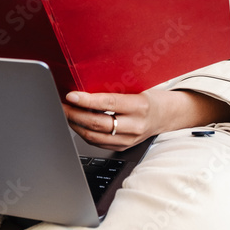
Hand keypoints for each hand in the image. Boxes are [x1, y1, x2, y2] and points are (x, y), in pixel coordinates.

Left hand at [62, 89, 229, 151]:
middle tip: (62, 104)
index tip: (70, 95)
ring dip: (76, 125)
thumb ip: (114, 88)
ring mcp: (128, 139)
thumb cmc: (150, 97)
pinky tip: (77, 123)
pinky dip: (84, 133)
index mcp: (139, 105)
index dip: (86, 100)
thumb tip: (86, 82)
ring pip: (94, 136)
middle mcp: (134, 125)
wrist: (167, 116)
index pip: (107, 103)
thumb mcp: (137, 87)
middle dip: (75, 114)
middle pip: (97, 124)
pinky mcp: (122, 147)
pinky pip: (97, 143)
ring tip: (66, 113)